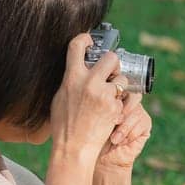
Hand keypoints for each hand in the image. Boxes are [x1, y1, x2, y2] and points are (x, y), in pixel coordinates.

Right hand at [50, 33, 125, 161]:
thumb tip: (77, 68)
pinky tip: (110, 111)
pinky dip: (120, 102)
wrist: (75, 146)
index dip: (85, 38)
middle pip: (110, 57)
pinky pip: (124, 97)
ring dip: (119, 85)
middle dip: (113, 62)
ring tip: (110, 96)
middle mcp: (89, 82)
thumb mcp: (60, 97)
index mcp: (72, 77)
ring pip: (122, 79)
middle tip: (111, 70)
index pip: (77, 46)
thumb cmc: (64, 124)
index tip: (90, 40)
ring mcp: (104, 94)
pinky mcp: (115, 106)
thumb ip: (71, 80)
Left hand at [96, 93, 152, 171]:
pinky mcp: (145, 125)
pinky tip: (120, 142)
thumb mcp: (92, 117)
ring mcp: (137, 113)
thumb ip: (99, 102)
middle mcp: (127, 102)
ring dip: (124, 126)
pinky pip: (142, 123)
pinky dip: (130, 133)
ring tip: (113, 138)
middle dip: (122, 109)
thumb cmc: (92, 136)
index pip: (121, 86)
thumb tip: (104, 93)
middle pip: (133, 95)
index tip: (107, 108)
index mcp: (114, 96)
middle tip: (113, 122)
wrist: (101, 158)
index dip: (116, 94)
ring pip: (136, 111)